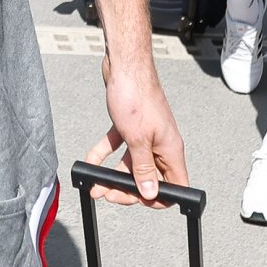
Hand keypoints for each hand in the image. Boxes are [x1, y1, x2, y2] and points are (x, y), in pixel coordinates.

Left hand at [84, 55, 187, 204]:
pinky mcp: (129, 126)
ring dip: (113, 176)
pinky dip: (104, 155)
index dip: (159, 198)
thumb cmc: (136, 95)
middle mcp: (160, 143)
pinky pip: (118, 147)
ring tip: (96, 184)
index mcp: (169, 148)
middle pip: (149, 177)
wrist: (124, 66)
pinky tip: (91, 161)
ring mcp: (145, 135)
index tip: (139, 200)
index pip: (174, 184)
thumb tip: (150, 192)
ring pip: (131, 164)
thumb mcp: (137, 139)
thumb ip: (143, 168)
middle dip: (129, 189)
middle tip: (109, 194)